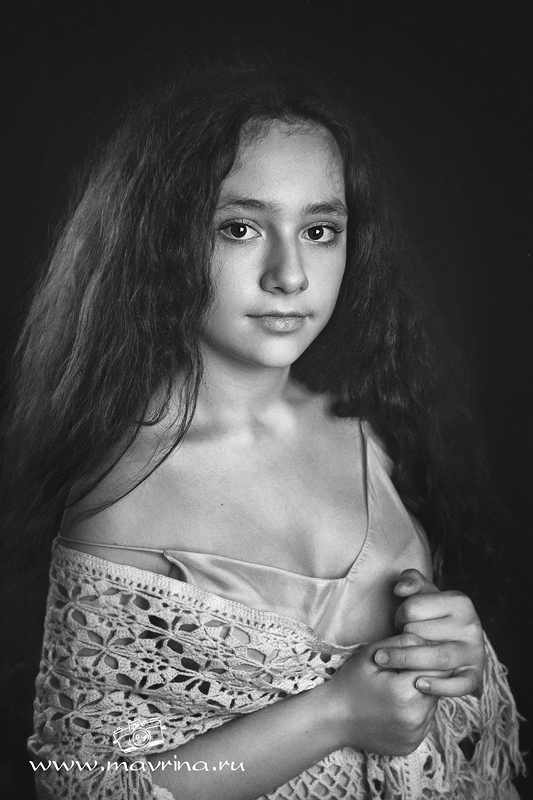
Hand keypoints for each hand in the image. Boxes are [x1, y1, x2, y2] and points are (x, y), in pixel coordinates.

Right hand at [324, 634, 438, 755]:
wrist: (334, 718)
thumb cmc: (351, 681)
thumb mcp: (372, 653)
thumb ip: (403, 642)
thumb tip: (431, 640)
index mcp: (407, 692)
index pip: (438, 668)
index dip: (426, 659)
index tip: (410, 658)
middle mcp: (416, 718)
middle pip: (438, 688)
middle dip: (424, 677)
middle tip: (400, 674)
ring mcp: (415, 735)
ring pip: (432, 705)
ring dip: (422, 695)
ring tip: (396, 691)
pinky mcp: (412, 745)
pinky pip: (424, 722)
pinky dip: (415, 713)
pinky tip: (395, 708)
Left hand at [373, 568, 484, 697]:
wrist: (457, 641)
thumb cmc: (434, 614)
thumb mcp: (425, 593)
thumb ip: (411, 581)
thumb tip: (400, 589)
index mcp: (460, 601)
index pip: (412, 608)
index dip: (399, 615)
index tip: (400, 621)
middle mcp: (472, 626)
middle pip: (419, 633)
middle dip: (400, 637)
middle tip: (395, 640)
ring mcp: (475, 652)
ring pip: (436, 658)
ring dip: (405, 660)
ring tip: (383, 661)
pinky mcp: (475, 676)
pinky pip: (459, 685)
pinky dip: (439, 687)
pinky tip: (419, 684)